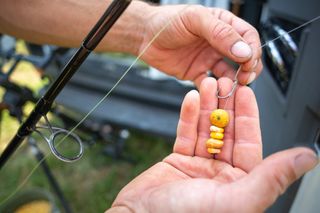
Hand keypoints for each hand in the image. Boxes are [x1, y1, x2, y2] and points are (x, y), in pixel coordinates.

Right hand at [107, 78, 317, 212]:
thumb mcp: (234, 199)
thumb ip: (270, 178)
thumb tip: (307, 158)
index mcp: (239, 185)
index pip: (249, 144)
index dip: (248, 116)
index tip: (246, 93)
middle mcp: (221, 176)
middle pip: (226, 133)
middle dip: (225, 107)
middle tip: (223, 83)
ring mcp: (199, 167)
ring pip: (206, 130)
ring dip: (207, 107)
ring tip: (206, 85)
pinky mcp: (178, 161)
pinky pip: (186, 135)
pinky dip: (187, 116)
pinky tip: (191, 100)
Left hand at [139, 5, 262, 86]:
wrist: (144, 36)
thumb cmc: (167, 22)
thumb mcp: (195, 20)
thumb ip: (220, 33)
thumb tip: (243, 50)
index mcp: (223, 25)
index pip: (247, 37)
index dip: (252, 50)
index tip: (249, 61)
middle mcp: (218, 43)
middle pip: (243, 57)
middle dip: (248, 68)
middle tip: (246, 77)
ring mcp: (208, 59)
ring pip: (230, 73)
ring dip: (234, 81)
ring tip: (232, 86)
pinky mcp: (197, 73)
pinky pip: (210, 84)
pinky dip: (214, 90)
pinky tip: (214, 91)